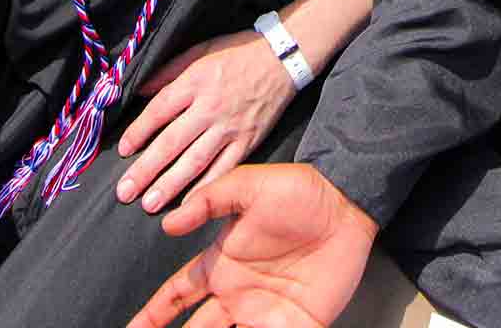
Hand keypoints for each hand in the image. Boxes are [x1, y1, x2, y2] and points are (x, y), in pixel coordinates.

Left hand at [115, 32, 296, 214]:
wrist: (282, 57)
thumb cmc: (238, 52)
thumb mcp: (201, 50)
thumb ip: (169, 71)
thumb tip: (139, 90)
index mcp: (196, 81)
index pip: (160, 110)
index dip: (139, 132)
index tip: (123, 150)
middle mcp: (211, 106)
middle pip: (172, 142)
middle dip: (146, 169)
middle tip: (125, 192)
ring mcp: (230, 127)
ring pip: (195, 160)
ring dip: (170, 184)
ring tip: (150, 204)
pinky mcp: (248, 140)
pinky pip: (225, 168)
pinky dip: (207, 187)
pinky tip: (190, 204)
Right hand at [128, 164, 377, 327]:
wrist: (348, 203)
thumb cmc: (300, 192)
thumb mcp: (252, 187)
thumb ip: (211, 201)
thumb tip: (168, 222)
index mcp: (222, 265)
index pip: (176, 296)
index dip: (152, 315)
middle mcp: (237, 295)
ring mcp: (264, 313)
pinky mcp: (296, 324)